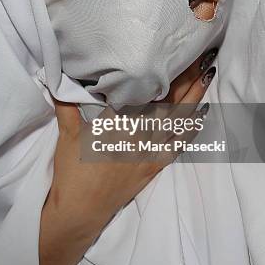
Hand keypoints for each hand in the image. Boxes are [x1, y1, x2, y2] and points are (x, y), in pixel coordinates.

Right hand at [34, 47, 217, 264]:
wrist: (81, 212)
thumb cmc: (72, 173)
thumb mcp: (66, 135)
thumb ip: (66, 106)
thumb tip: (56, 78)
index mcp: (115, 123)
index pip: (140, 92)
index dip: (157, 71)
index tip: (171, 53)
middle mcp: (137, 135)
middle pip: (165, 101)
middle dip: (184, 78)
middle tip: (201, 55)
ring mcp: (149, 152)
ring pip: (176, 120)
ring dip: (194, 97)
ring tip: (208, 74)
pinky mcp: (154, 166)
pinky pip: (178, 145)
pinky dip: (191, 129)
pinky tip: (202, 113)